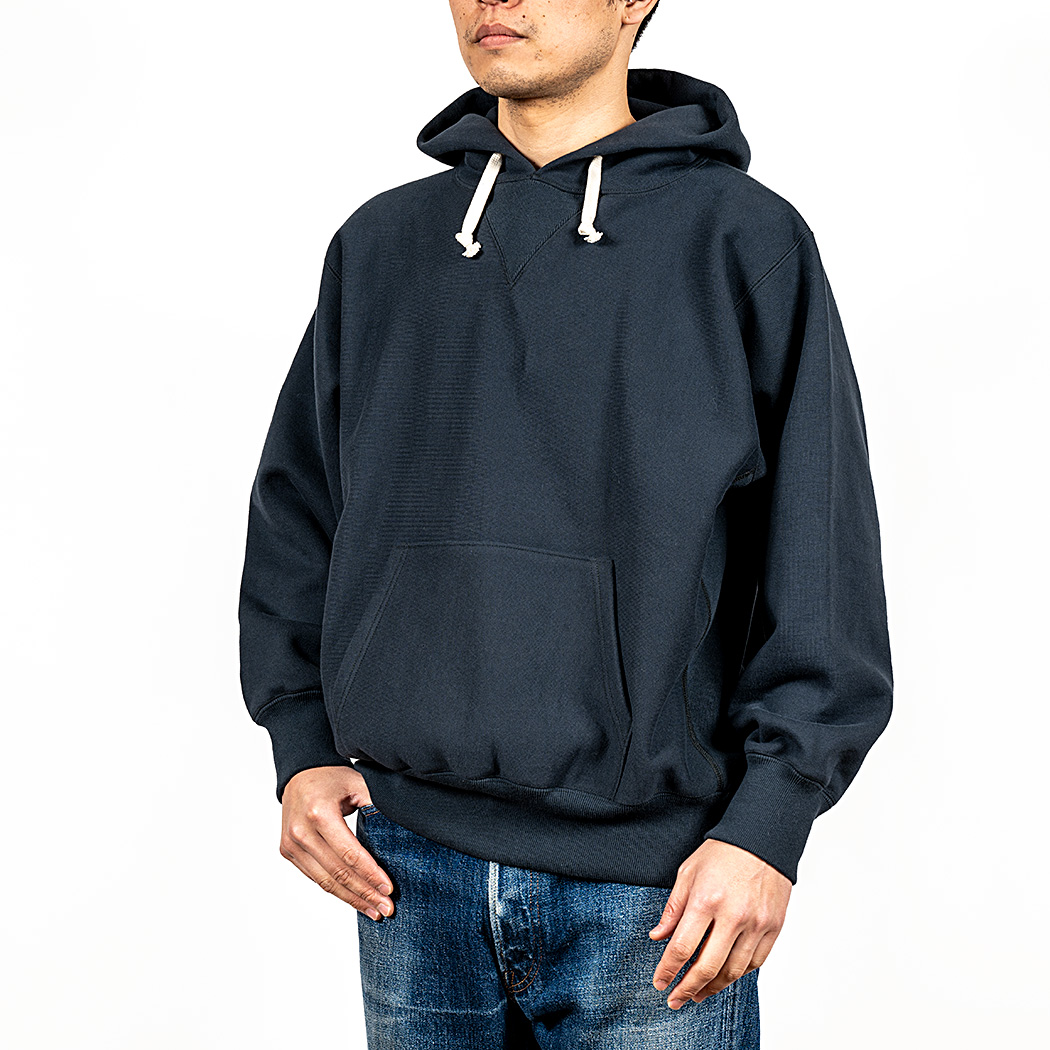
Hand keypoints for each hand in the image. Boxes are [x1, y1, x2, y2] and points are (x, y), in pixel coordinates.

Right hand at [279, 766, 395, 920]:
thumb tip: (405, 826)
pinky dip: (336, 890)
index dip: (370, 874)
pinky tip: (354, 898)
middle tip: (386, 908)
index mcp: (319, 813)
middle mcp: (301, 831)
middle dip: (365, 893)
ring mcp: (291, 844)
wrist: (301, 774)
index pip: (349, 853)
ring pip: (325, 881)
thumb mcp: (358, 784)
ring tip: (374, 911)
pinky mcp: (288, 852)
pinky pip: (315, 877)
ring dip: (352, 899)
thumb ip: (377, 805)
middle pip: (338, 872)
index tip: (389, 889)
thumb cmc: (332, 778)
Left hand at [649, 838, 790, 1008]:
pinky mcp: (773, 928)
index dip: (668, 970)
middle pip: (707, 967)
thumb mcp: (688, 872)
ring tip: (697, 994)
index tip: (660, 982)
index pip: (681, 947)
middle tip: (675, 999)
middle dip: (687, 988)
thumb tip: (658, 937)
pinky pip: (754, 963)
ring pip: (733, 971)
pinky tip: (723, 977)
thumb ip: (673, 908)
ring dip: (712, 988)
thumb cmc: (722, 853)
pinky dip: (737, 974)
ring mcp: (756, 924)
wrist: (762, 840)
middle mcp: (733, 916)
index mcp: (706, 900)